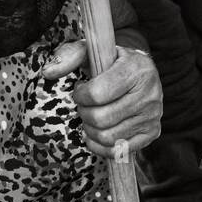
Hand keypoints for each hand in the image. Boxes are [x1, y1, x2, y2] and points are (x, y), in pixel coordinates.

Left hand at [44, 41, 163, 155]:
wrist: (140, 72)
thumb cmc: (111, 62)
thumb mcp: (92, 51)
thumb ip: (69, 56)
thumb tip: (48, 72)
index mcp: (137, 69)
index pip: (97, 94)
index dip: (80, 95)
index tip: (81, 89)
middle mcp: (150, 93)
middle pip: (100, 119)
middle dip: (84, 113)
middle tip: (85, 105)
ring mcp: (153, 115)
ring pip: (107, 137)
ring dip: (91, 129)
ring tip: (92, 116)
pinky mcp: (152, 132)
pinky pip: (118, 151)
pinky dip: (100, 145)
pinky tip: (98, 131)